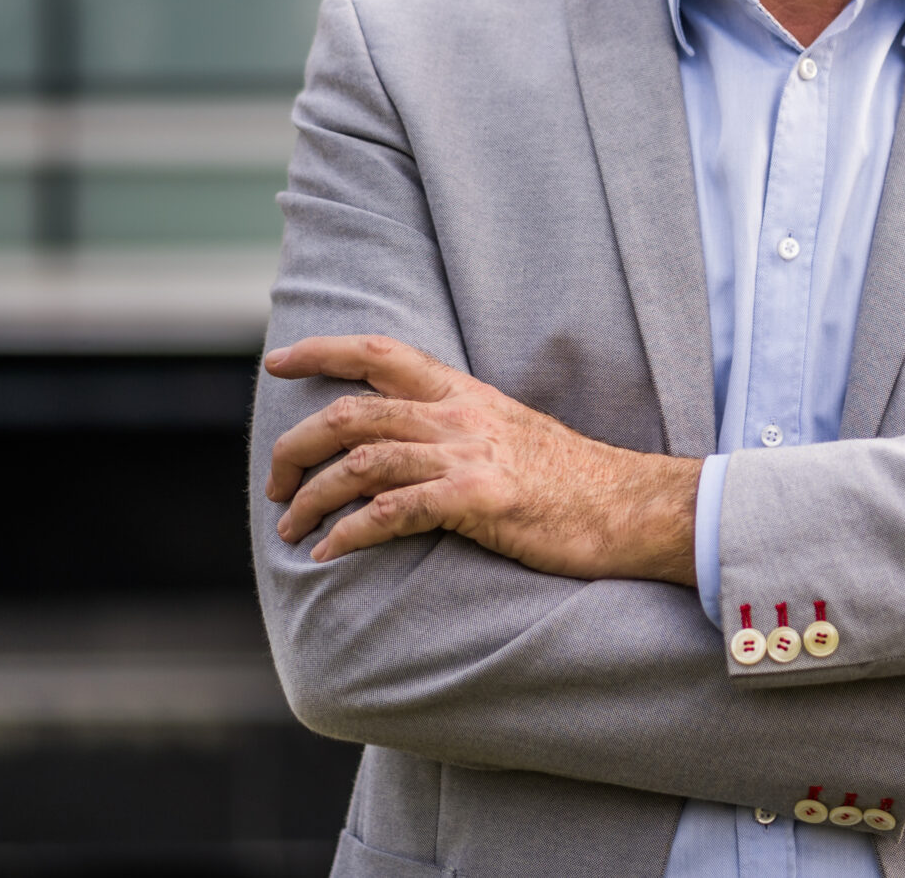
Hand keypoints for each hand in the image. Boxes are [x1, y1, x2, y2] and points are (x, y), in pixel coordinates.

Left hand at [263, 334, 699, 582]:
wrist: (630, 507)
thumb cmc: (571, 481)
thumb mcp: (509, 432)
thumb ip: (457, 428)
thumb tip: (406, 443)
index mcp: (464, 394)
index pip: (380, 353)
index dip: (322, 352)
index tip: (278, 363)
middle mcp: (460, 416)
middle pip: (351, 414)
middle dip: (295, 447)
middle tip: (275, 483)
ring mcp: (468, 455)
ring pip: (361, 462)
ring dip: (311, 497)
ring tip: (290, 529)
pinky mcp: (479, 500)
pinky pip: (392, 512)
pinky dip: (349, 533)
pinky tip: (329, 552)